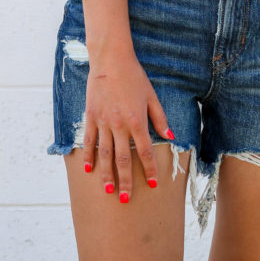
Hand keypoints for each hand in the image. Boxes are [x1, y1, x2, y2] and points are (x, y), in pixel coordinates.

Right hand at [82, 52, 173, 200]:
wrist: (110, 60)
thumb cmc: (134, 76)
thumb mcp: (152, 96)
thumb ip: (160, 118)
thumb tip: (170, 137)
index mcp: (137, 121)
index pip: (145, 151)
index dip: (149, 169)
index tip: (152, 184)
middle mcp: (119, 125)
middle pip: (123, 159)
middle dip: (125, 181)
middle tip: (125, 199)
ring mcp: (103, 122)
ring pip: (105, 154)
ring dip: (107, 174)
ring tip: (108, 191)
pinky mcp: (91, 117)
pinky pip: (89, 140)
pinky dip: (89, 156)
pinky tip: (89, 169)